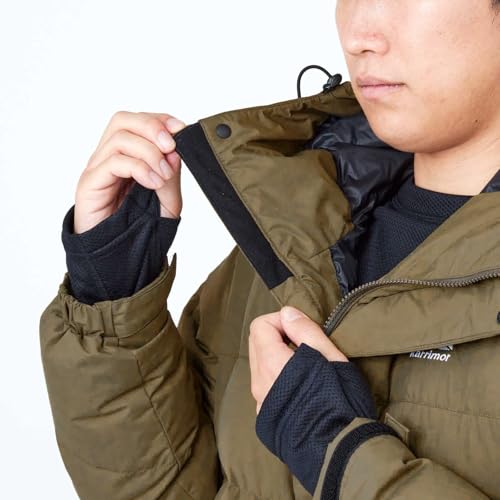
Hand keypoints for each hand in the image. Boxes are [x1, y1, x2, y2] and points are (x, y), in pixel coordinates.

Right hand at [73, 111, 186, 233]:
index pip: (138, 121)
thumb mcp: (167, 201)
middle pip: (123, 120)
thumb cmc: (138, 229)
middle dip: (152, 127)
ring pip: (119, 138)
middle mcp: (109, 157)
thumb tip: (175, 151)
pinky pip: (113, 162)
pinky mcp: (90, 183)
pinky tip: (153, 183)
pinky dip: (139, 168)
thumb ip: (172, 176)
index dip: (160, 119)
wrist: (118, 257)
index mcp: (127, 156)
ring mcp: (97, 169)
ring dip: (149, 151)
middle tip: (171, 146)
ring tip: (163, 174)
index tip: (181, 129)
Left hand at [249, 305, 377, 495]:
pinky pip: (264, 384)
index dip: (281, 320)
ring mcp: (260, 401)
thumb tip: (286, 312)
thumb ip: (305, 332)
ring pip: (260, 364)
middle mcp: (259, 382)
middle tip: (304, 343)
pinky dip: (277, 376)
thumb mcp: (331, 358)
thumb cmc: (340, 402)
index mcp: (273, 364)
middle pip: (256, 343)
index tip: (302, 329)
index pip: (260, 326)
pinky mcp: (266, 416)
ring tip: (305, 365)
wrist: (339, 454)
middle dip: (278, 335)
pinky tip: (300, 386)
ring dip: (277, 355)